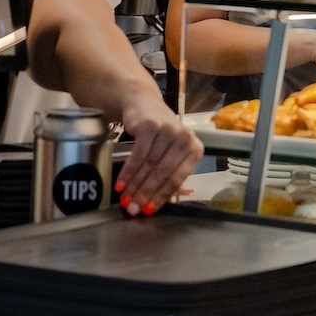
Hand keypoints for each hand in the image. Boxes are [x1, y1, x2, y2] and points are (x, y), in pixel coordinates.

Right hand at [114, 97, 202, 214]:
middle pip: (163, 173)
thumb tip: (157, 204)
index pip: (177, 178)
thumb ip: (169, 176)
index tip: (148, 210)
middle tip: (133, 209)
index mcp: (194, 149)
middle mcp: (185, 138)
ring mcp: (168, 131)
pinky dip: (128, 172)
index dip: (162, 196)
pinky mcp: (150, 126)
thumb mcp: (170, 152)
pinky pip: (138, 155)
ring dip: (135, 186)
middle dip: (145, 194)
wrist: (144, 104)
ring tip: (125, 199)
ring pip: (149, 166)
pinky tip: (120, 184)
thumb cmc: (160, 134)